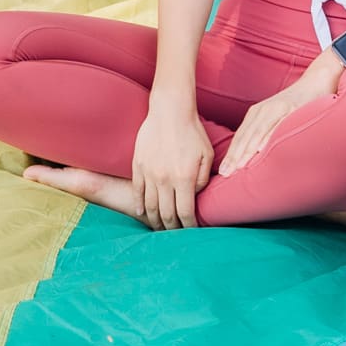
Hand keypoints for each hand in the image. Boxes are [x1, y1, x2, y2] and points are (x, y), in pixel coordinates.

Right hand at [130, 100, 215, 228]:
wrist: (170, 110)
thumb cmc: (192, 131)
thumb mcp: (207, 155)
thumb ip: (203, 179)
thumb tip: (195, 196)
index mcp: (184, 178)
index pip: (186, 213)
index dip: (189, 227)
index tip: (192, 232)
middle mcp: (165, 179)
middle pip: (166, 214)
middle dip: (172, 229)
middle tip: (176, 235)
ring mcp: (149, 173)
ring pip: (151, 206)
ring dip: (156, 220)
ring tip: (161, 227)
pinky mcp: (138, 166)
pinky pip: (137, 192)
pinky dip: (140, 205)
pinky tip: (143, 213)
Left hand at [219, 63, 336, 177]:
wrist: (314, 82)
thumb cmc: (295, 105)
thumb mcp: (275, 117)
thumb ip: (264, 132)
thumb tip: (252, 155)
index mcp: (256, 113)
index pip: (240, 136)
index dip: (231, 154)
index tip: (222, 172)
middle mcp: (263, 110)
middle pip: (245, 136)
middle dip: (234, 156)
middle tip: (225, 174)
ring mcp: (277, 108)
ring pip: (258, 131)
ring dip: (247, 150)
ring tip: (239, 167)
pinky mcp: (292, 108)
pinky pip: (278, 125)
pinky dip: (268, 137)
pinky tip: (260, 149)